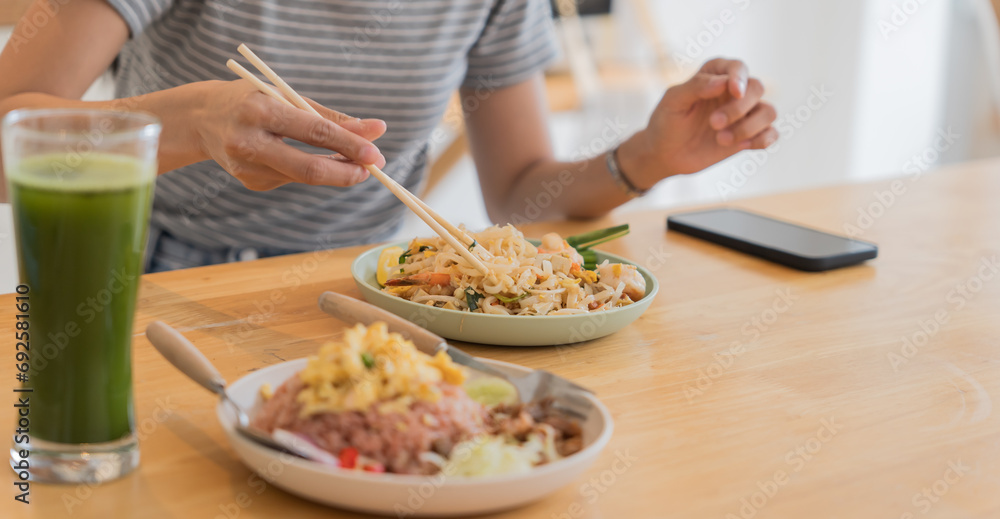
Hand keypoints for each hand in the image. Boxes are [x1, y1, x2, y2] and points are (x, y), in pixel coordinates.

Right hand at [191, 80, 386, 190]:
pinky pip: (292, 178)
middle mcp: (249, 141)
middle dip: (346, 172)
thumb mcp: (286, 96)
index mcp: (259, 110)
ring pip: (304, 176)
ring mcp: (247, 167)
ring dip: (336, 171)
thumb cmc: (253, 100)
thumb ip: (330, 117)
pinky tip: (303, 157)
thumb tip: (376, 130)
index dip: (348, 144)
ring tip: (354, 162)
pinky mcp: (250, 182)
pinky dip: (310, 171)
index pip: (313, 131)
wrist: (201, 118)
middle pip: (308, 168)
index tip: (375, 153)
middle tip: (373, 169)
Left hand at [619, 58, 776, 187]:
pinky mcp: (748, 136)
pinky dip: (763, 140)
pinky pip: (772, 134)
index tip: (733, 91)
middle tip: (713, 124)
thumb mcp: (673, 101)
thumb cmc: (667, 122)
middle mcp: (734, 92)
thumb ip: (696, 86)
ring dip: (749, 127)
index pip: (738, 67)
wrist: (665, 154)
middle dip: (738, 108)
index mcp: (716, 75)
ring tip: (721, 140)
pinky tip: (741, 146)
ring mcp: (744, 114)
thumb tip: (724, 82)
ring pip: (769, 112)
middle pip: (757, 88)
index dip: (740, 77)